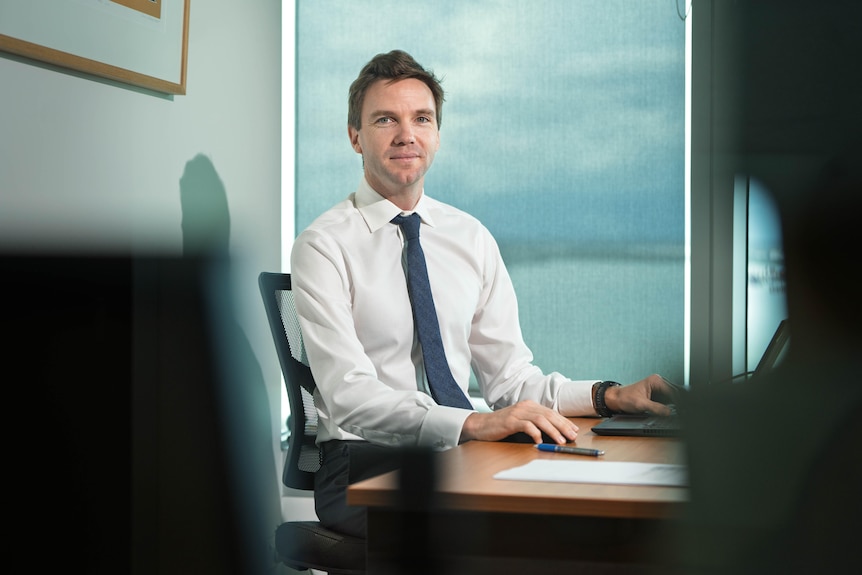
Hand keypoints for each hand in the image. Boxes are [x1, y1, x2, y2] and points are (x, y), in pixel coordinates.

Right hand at [460, 400, 578, 444]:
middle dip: (563, 426)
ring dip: (553, 431)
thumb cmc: (502, 425)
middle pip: (549, 415)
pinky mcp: (510, 421)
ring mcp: (517, 413)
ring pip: (541, 420)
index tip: (574, 430)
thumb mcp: (521, 421)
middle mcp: (525, 406)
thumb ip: (535, 423)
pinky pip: (526, 426)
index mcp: (530, 405)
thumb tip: (555, 433)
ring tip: (561, 440)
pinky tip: (540, 441)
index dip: (564, 421)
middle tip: (572, 436)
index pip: (551, 412)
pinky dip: (535, 433)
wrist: (481, 425)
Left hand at [603, 374, 682, 415]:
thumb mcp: (641, 404)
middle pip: (676, 392)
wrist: (616, 399)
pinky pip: (669, 400)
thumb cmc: (625, 398)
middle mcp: (659, 382)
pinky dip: (673, 405)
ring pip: (674, 396)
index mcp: (656, 380)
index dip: (679, 402)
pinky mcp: (657, 394)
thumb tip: (669, 412)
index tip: (683, 411)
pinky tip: (675, 411)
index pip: (673, 391)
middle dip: (680, 402)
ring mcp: (659, 388)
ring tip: (682, 413)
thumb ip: (656, 408)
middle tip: (685, 413)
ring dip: (677, 404)